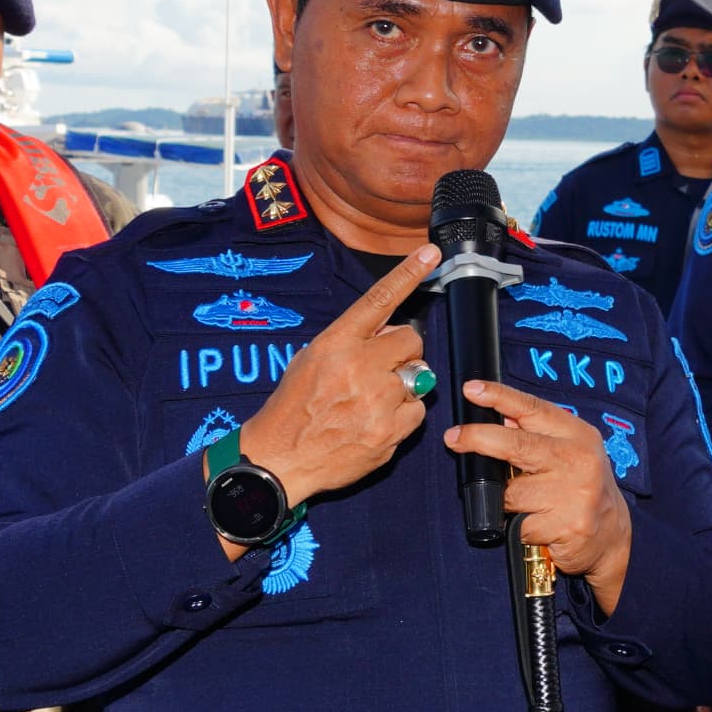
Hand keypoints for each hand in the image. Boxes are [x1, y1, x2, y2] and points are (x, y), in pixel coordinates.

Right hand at [233, 245, 435, 522]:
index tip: (430, 253)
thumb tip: (389, 330)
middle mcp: (360, 367)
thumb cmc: (294, 406)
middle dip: (401, 352)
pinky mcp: (391, 430)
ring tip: (370, 401)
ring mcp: (378, 400)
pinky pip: (418, 410)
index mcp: (336, 343)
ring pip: (418, 376)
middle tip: (379, 368)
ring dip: (401, 385)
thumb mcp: (311, 359)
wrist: (281, 458)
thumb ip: (351, 340)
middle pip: (411, 341)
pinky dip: (403, 414)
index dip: (408, 274)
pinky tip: (377, 421)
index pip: (379, 300)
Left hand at [450, 379, 635, 608]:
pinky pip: (520, 525)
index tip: (472, 390)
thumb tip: (502, 418)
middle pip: (516, 445)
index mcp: (577, 435)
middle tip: (453, 438)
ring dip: (505, 500)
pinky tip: (538, 526)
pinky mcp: (566, 526)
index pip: (533, 408)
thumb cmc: (582, 488)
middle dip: (478, 439)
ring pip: (510, 493)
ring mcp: (573, 494)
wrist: (612, 537)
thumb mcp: (570, 451)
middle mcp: (578, 460)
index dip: (500, 397)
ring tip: (525, 505)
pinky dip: (520, 528)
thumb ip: (538, 434)